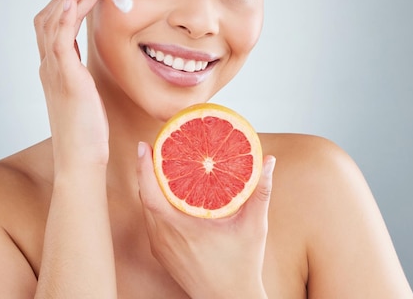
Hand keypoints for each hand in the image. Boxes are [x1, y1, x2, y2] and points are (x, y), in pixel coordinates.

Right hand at [34, 0, 115, 171]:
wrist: (80, 160)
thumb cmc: (87, 132)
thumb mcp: (85, 96)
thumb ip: (82, 76)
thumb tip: (88, 69)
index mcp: (55, 67)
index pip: (55, 22)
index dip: (70, 0)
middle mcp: (49, 64)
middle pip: (50, 14)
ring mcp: (53, 69)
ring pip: (53, 19)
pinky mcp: (64, 77)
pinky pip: (59, 39)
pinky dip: (63, 15)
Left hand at [136, 142, 275, 298]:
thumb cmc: (242, 267)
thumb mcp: (255, 227)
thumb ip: (260, 192)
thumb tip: (268, 161)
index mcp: (180, 229)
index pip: (151, 193)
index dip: (145, 168)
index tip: (145, 145)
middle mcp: (164, 238)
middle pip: (145, 197)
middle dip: (147, 170)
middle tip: (156, 147)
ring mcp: (160, 247)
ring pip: (147, 209)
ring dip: (151, 187)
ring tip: (160, 165)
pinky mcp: (162, 253)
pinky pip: (152, 221)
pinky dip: (156, 203)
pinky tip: (167, 193)